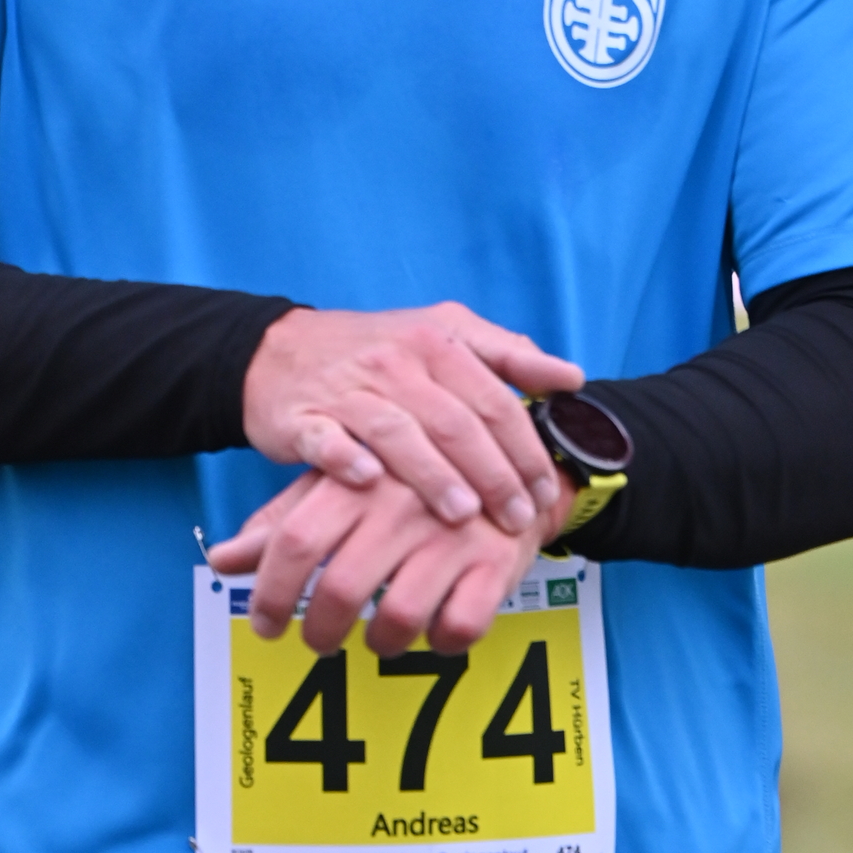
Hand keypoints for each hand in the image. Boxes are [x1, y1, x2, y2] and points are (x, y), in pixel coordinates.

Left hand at [208, 460, 577, 657]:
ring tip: (377, 639)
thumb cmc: (406, 485)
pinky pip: (461, 626)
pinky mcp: (497, 563)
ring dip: (380, 643)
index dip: (270, 593)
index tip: (265, 626)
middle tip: (317, 642)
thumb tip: (219, 560)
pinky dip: (441, 643)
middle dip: (320, 631)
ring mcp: (452, 534)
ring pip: (400, 616)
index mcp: (358, 480)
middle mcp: (402, 505)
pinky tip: (433, 632)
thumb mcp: (340, 490)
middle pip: (341, 587)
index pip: (295, 540)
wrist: (507, 463)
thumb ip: (282, 525)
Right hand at [243, 303, 581, 536]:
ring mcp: (347, 390)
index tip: (545, 492)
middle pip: (454, 422)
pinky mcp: (302, 417)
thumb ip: (508, 355)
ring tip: (462, 516)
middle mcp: (394, 363)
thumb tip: (572, 378)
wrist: (280, 351)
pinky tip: (369, 482)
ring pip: (397, 433)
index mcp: (436, 342)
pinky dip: (345, 459)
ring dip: (431, 475)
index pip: (494, 400)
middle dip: (492, 474)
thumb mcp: (444, 335)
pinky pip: (325, 439)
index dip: (525, 449)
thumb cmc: (375, 350)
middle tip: (516, 518)